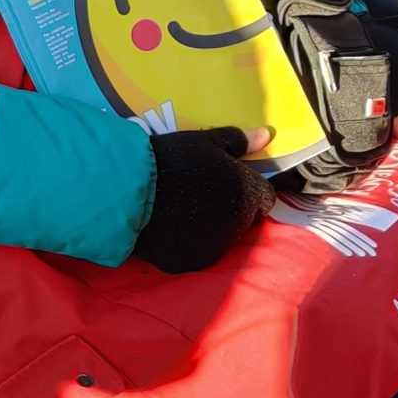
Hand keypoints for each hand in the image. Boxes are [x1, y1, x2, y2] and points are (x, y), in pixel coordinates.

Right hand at [134, 127, 277, 274]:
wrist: (132, 189)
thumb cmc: (174, 158)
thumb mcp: (206, 141)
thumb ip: (239, 142)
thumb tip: (265, 135)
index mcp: (248, 195)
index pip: (265, 197)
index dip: (250, 188)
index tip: (231, 181)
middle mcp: (237, 227)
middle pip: (243, 219)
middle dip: (230, 208)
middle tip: (202, 192)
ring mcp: (212, 248)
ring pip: (219, 238)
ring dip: (210, 226)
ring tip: (183, 207)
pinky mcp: (188, 262)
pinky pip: (193, 250)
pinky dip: (186, 241)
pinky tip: (169, 224)